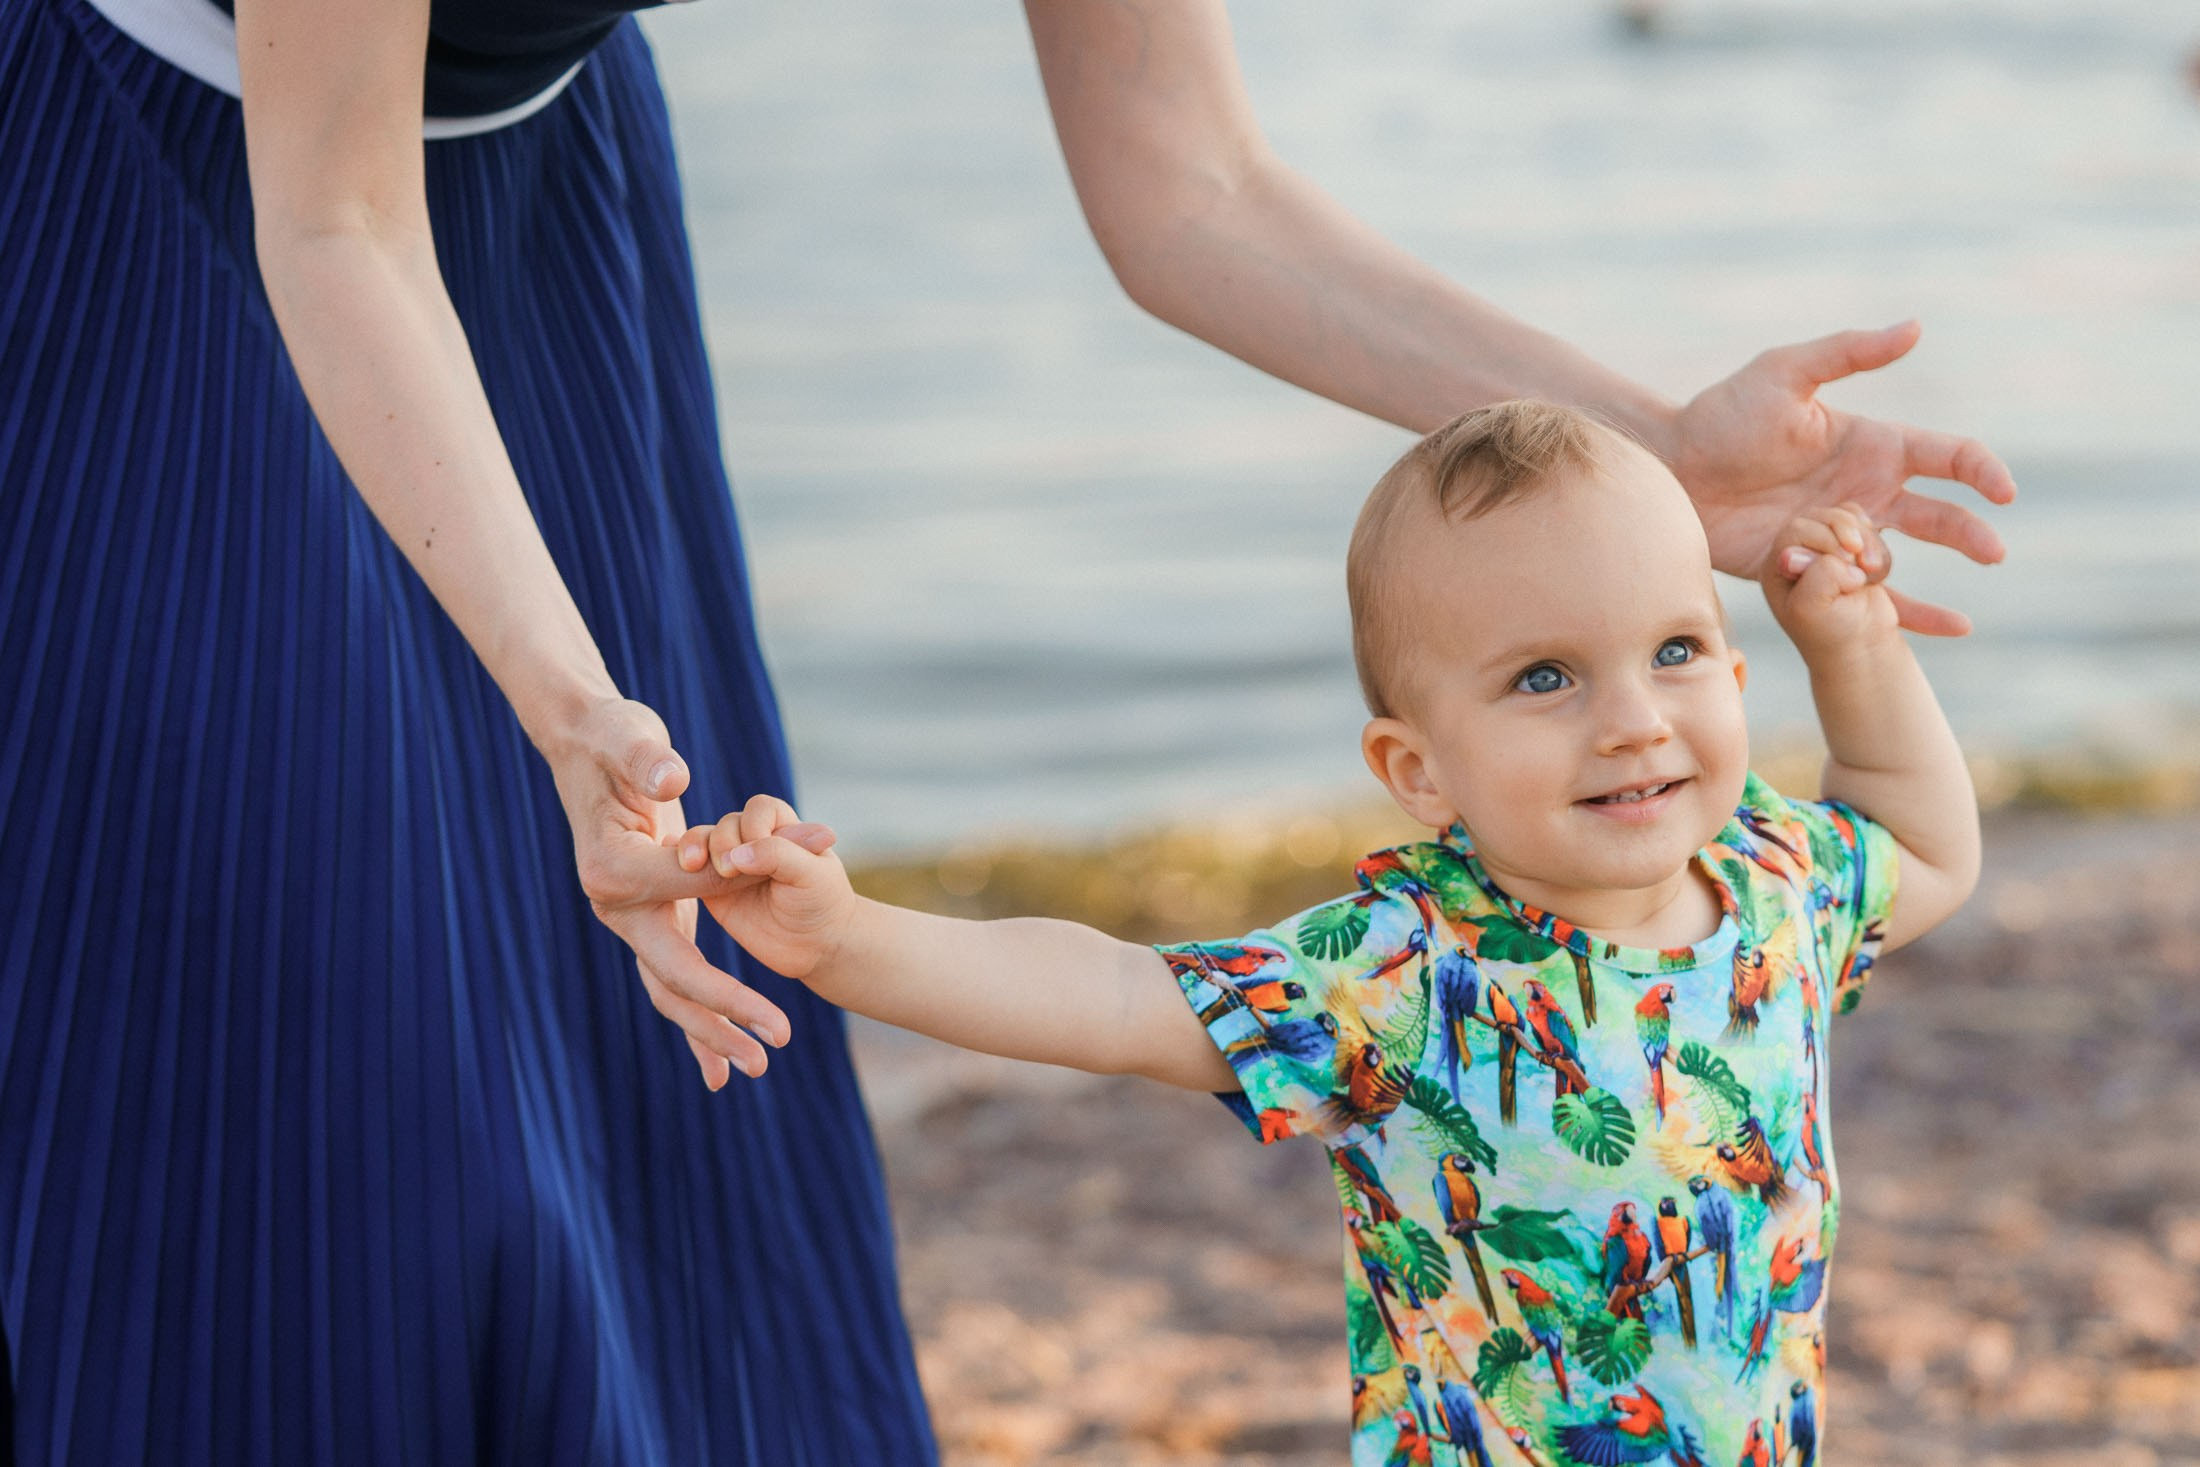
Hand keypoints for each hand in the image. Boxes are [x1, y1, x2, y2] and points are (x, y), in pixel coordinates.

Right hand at [545, 696, 833, 1089]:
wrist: (586, 746)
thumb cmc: (614, 739)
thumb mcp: (631, 739)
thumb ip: (648, 762)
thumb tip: (672, 782)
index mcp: (614, 868)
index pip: (687, 901)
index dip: (739, 918)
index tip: (788, 935)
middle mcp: (614, 903)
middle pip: (671, 973)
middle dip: (721, 1015)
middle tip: (768, 1052)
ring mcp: (629, 916)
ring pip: (671, 988)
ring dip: (710, 1030)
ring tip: (754, 1068)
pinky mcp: (649, 917)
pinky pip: (674, 976)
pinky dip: (698, 1017)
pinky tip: (718, 1064)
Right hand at [687, 795, 861, 984]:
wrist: (816, 946)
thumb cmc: (822, 903)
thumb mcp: (811, 874)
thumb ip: (778, 855)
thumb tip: (736, 855)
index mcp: (783, 828)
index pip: (760, 809)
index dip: (754, 825)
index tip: (761, 849)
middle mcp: (755, 840)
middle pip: (726, 825)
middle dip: (723, 843)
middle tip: (730, 870)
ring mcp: (731, 864)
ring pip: (703, 843)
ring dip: (695, 848)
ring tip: (694, 865)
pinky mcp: (712, 888)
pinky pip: (689, 871)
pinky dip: (677, 863)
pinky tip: (674, 865)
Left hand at [1672, 321, 2013, 635]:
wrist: (1671, 469)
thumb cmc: (1722, 416)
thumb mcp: (1783, 374)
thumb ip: (1847, 352)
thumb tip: (1915, 328)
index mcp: (1871, 446)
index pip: (1946, 456)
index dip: (1981, 470)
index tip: (2002, 492)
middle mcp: (1865, 492)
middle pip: (1939, 515)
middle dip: (1970, 533)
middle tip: (1992, 553)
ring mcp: (1838, 536)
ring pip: (1895, 560)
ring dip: (1897, 572)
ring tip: (1883, 578)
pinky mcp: (1809, 571)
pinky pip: (1862, 599)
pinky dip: (1905, 617)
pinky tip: (1946, 632)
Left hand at [1761, 503, 1901, 659]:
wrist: (1861, 648)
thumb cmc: (1830, 634)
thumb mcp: (1812, 611)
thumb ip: (1817, 577)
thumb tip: (1838, 556)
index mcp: (1776, 567)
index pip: (1797, 530)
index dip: (1826, 540)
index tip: (1845, 563)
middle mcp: (1796, 554)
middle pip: (1823, 518)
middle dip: (1849, 536)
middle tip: (1863, 565)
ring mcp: (1824, 549)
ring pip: (1848, 519)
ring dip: (1867, 543)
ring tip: (1870, 575)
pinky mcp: (1850, 549)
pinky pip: (1865, 527)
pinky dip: (1876, 546)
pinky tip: (1875, 571)